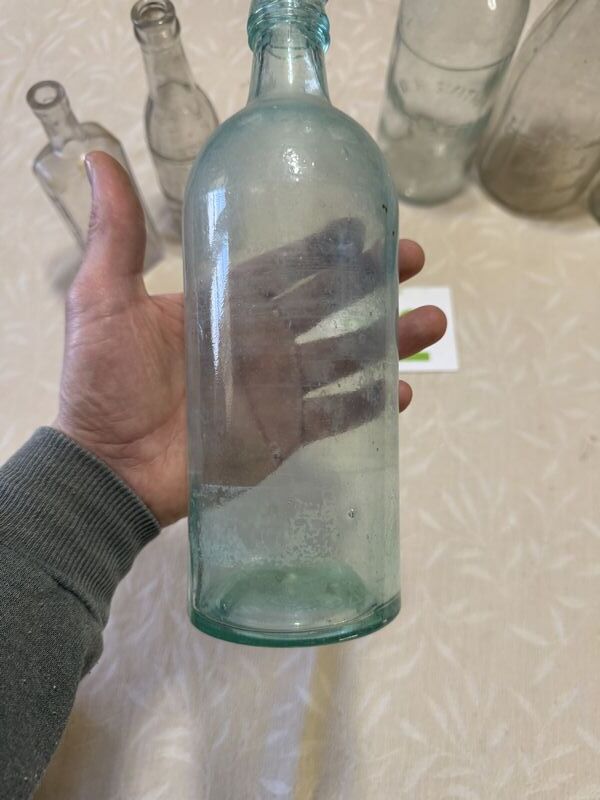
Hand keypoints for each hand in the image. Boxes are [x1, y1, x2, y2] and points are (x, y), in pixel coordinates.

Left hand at [56, 152, 445, 525]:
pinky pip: (335, 417)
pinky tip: (401, 390)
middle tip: (415, 260)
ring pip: (344, 357)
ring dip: (389, 341)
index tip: (364, 225)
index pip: (287, 267)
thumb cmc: (104, 383)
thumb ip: (116, 237)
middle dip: (374, 282)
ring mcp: (276, 390)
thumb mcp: (103, 300)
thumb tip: (98, 157)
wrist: (108, 467)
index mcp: (226, 306)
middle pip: (329, 306)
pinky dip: (370, 404)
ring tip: (432, 323)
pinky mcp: (283, 434)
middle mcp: (260, 342)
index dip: (325, 247)